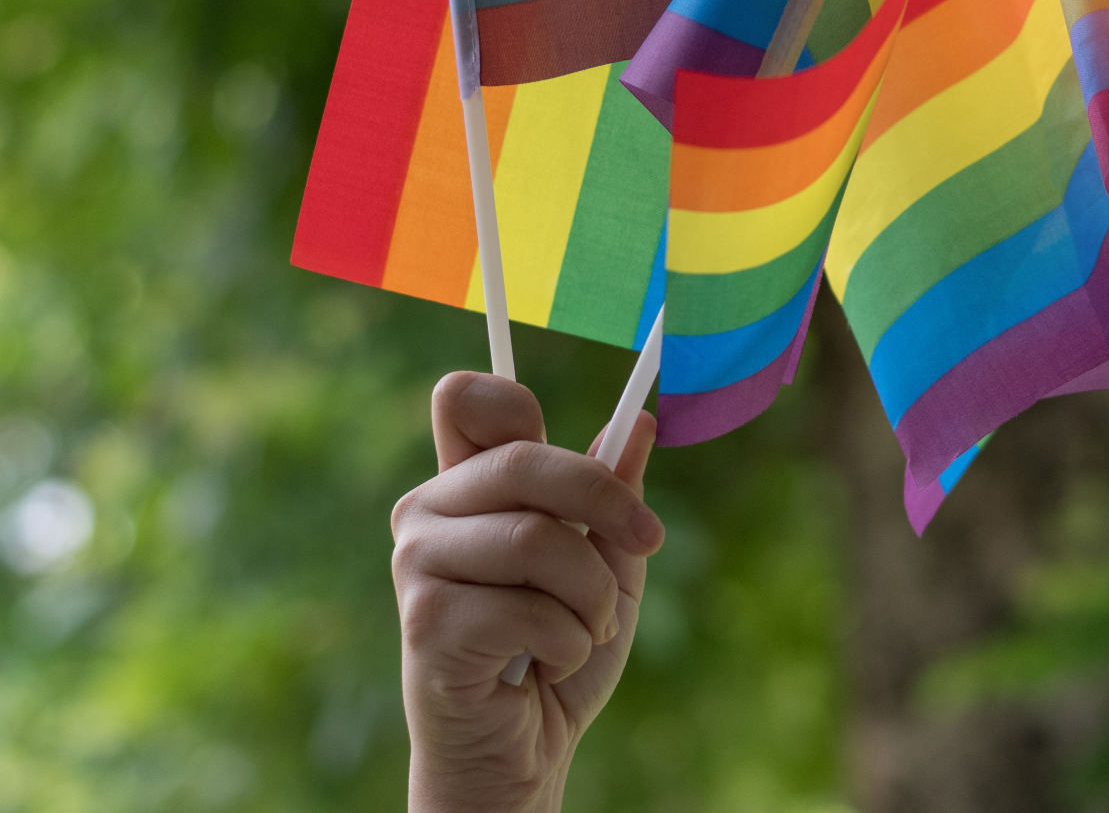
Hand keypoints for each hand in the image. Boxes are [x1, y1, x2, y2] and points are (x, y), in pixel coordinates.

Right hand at [391, 372, 665, 812]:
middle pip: (526, 461)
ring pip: (537, 540)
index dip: (515, 401)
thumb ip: (614, 497)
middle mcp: (426, 512)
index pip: (466, 400)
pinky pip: (529, 607)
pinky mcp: (425, 622)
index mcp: (467, 484)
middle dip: (608, 502)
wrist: (528, 748)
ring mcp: (416, 565)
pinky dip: (568, 639)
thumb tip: (639, 422)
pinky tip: (547, 662)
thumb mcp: (607, 564)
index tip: (590, 445)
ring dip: (591, 594)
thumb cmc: (560, 648)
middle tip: (651, 538)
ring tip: (585, 627)